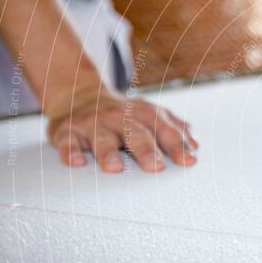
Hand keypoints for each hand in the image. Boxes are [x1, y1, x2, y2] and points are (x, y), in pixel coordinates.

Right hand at [47, 89, 198, 172]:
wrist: (78, 93)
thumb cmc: (122, 114)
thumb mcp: (149, 115)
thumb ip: (173, 130)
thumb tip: (195, 145)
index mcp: (143, 114)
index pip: (163, 130)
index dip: (177, 145)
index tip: (189, 161)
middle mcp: (119, 117)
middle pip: (134, 133)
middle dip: (147, 149)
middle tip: (156, 166)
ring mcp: (93, 123)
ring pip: (101, 138)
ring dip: (108, 153)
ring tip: (115, 168)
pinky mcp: (66, 131)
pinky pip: (68, 142)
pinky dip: (70, 152)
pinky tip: (76, 163)